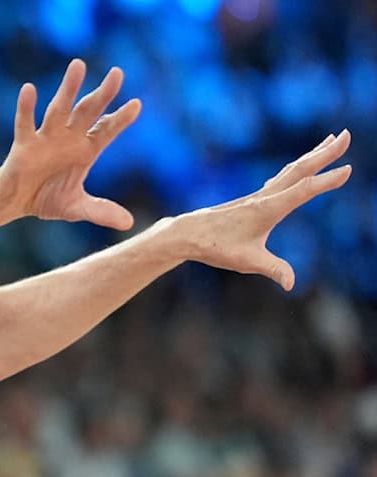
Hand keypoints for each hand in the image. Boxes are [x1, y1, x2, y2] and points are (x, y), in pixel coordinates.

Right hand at [0, 59, 141, 228]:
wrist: (13, 202)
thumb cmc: (45, 198)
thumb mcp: (76, 208)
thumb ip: (100, 211)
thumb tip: (128, 223)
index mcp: (85, 150)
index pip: (106, 130)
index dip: (120, 119)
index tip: (137, 105)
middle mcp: (68, 138)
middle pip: (87, 112)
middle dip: (102, 94)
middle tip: (117, 73)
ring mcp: (46, 138)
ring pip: (59, 110)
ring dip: (68, 89)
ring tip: (78, 65)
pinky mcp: (24, 145)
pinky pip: (25, 123)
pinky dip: (26, 107)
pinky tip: (29, 89)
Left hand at [174, 130, 351, 290]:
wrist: (186, 234)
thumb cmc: (215, 247)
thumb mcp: (246, 261)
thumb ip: (273, 269)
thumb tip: (290, 284)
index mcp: (267, 209)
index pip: (302, 191)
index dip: (326, 181)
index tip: (348, 169)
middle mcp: (264, 197)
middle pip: (299, 170)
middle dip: (325, 153)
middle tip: (346, 134)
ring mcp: (258, 196)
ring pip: (290, 170)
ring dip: (312, 155)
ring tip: (331, 140)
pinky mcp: (252, 200)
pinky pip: (281, 178)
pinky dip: (296, 167)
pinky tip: (299, 166)